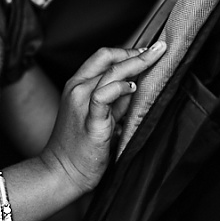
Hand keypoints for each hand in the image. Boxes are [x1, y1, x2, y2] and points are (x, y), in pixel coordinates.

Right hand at [40, 42, 165, 197]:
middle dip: (135, 51)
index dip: (126, 50)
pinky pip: (105, 96)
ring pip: (110, 72)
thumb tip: (135, 86)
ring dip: (135, 63)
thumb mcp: (99, 116)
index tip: (147, 50)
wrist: (62, 172)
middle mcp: (77, 89)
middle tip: (158, 49)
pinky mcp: (91, 120)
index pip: (102, 57)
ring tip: (154, 58)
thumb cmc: (79, 148)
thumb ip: (115, 101)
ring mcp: (82, 103)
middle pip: (107, 58)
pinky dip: (120, 87)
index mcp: (77, 85)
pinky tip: (133, 87)